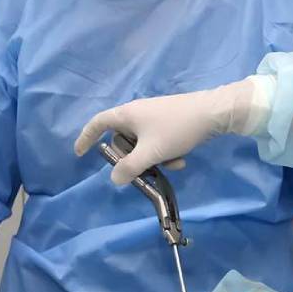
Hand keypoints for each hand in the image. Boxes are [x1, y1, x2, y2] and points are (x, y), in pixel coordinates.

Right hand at [74, 77, 265, 184]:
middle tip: (143, 170)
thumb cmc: (176, 129)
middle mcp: (136, 113)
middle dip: (133, 158)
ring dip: (154, 159)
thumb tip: (113, 179)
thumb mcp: (150, 152)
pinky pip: (158, 142)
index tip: (79, 153)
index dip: (86, 137)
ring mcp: (153, 117)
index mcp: (126, 114)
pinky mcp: (168, 122)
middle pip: (122, 139)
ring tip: (172, 163)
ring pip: (143, 144)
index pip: (98, 124)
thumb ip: (130, 167)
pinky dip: (166, 153)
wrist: (212, 113)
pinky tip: (181, 159)